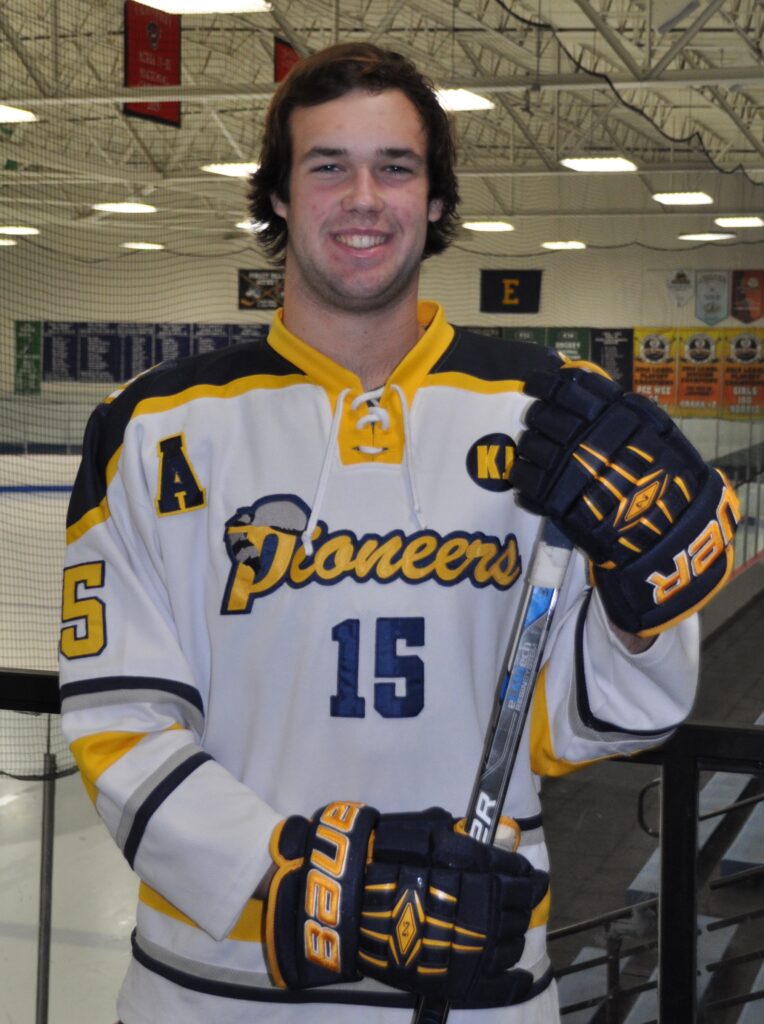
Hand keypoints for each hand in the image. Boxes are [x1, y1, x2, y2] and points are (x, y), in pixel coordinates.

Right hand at [265, 803, 547, 1004]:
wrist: (342, 897)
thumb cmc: (380, 856)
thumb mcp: (423, 833)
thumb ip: (462, 836)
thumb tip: (495, 833)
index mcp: (474, 868)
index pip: (517, 876)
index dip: (527, 877)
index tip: (531, 878)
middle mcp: (478, 906)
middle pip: (518, 910)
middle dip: (522, 905)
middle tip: (519, 901)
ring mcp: (467, 945)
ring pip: (510, 944)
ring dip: (514, 935)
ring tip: (507, 929)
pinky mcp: (451, 976)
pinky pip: (493, 985)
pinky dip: (511, 982)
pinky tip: (518, 977)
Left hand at [510, 366, 739, 635]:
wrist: (668, 529)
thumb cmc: (668, 474)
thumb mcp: (653, 426)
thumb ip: (615, 402)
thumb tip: (575, 377)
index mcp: (609, 413)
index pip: (561, 387)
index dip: (542, 383)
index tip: (535, 385)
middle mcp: (583, 436)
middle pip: (538, 415)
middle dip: (537, 417)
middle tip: (542, 425)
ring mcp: (565, 468)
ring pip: (527, 445)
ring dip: (529, 447)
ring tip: (540, 456)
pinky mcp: (552, 500)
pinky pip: (523, 478)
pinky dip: (523, 476)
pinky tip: (533, 480)